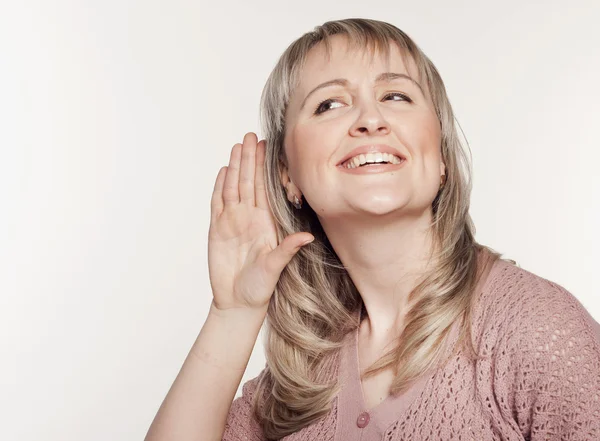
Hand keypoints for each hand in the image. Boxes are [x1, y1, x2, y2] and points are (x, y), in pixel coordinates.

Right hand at [207, 132, 313, 311]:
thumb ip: (287, 249)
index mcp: (266, 222)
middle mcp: (250, 217)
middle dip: (251, 159)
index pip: (266, 189)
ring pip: (234, 187)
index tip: (270, 148)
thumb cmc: (259, 288)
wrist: (237, 302)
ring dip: (236, 167)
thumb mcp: (275, 267)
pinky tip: (224, 170)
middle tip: (252, 135)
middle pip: (249, 181)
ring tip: (238, 146)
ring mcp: (232, 221)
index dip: (267, 168)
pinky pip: (218, 203)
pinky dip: (220, 186)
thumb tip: (307, 237)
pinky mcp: (217, 229)